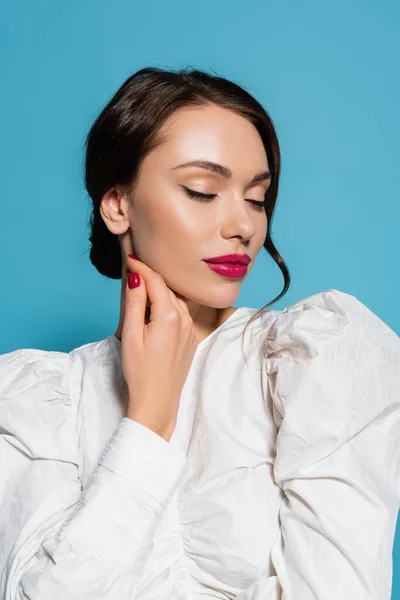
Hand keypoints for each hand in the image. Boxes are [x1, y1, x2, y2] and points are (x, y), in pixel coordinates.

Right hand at [121, 254, 198, 440]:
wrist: (157, 402)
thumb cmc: (140, 372)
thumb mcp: (131, 334)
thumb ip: (135, 302)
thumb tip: (137, 276)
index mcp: (169, 315)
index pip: (156, 280)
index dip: (142, 267)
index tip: (131, 258)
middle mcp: (184, 319)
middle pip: (168, 288)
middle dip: (152, 276)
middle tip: (135, 267)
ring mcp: (190, 330)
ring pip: (176, 300)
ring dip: (161, 291)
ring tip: (143, 287)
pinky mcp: (191, 339)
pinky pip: (181, 314)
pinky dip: (169, 305)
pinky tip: (156, 309)